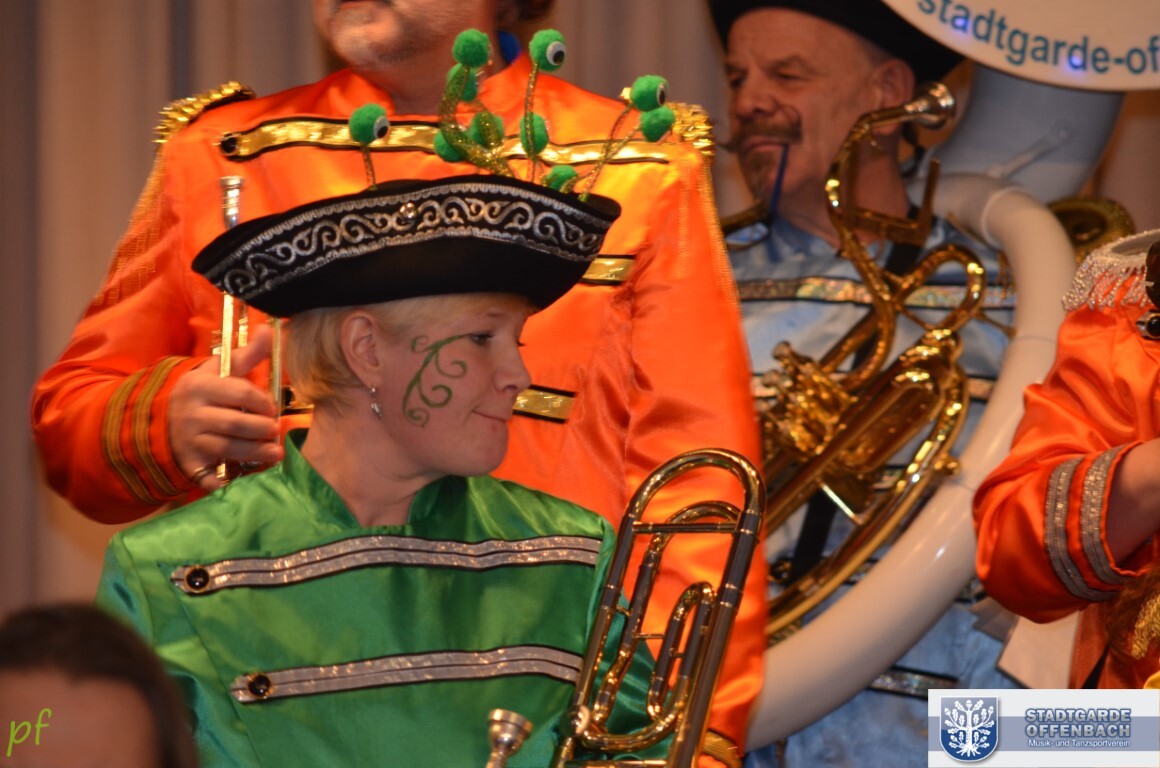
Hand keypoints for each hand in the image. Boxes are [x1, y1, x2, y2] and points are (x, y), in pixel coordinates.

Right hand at [170, 324, 283, 490]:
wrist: (158, 417)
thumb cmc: (201, 392)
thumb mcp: (218, 370)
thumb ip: (245, 354)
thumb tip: (267, 329)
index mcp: (201, 386)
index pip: (240, 394)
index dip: (262, 402)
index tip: (271, 408)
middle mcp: (193, 413)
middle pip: (236, 423)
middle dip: (261, 429)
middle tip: (275, 430)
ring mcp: (189, 440)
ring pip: (227, 448)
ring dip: (256, 453)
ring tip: (275, 453)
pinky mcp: (189, 463)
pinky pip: (209, 476)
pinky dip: (227, 482)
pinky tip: (247, 482)